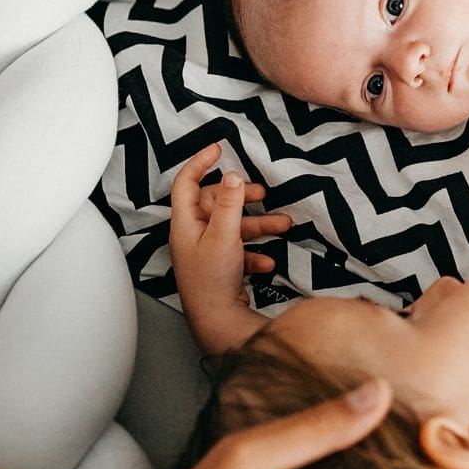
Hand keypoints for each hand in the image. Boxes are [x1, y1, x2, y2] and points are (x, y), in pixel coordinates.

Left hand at [168, 145, 287, 330]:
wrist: (217, 320)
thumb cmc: (212, 279)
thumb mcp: (223, 234)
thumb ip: (229, 203)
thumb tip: (231, 175)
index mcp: (185, 223)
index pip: (186, 183)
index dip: (200, 162)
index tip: (218, 148)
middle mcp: (192, 235)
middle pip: (216, 203)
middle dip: (243, 198)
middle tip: (261, 192)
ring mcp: (206, 252)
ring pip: (233, 227)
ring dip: (258, 225)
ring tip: (283, 225)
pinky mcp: (220, 267)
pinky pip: (239, 251)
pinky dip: (254, 252)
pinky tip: (268, 260)